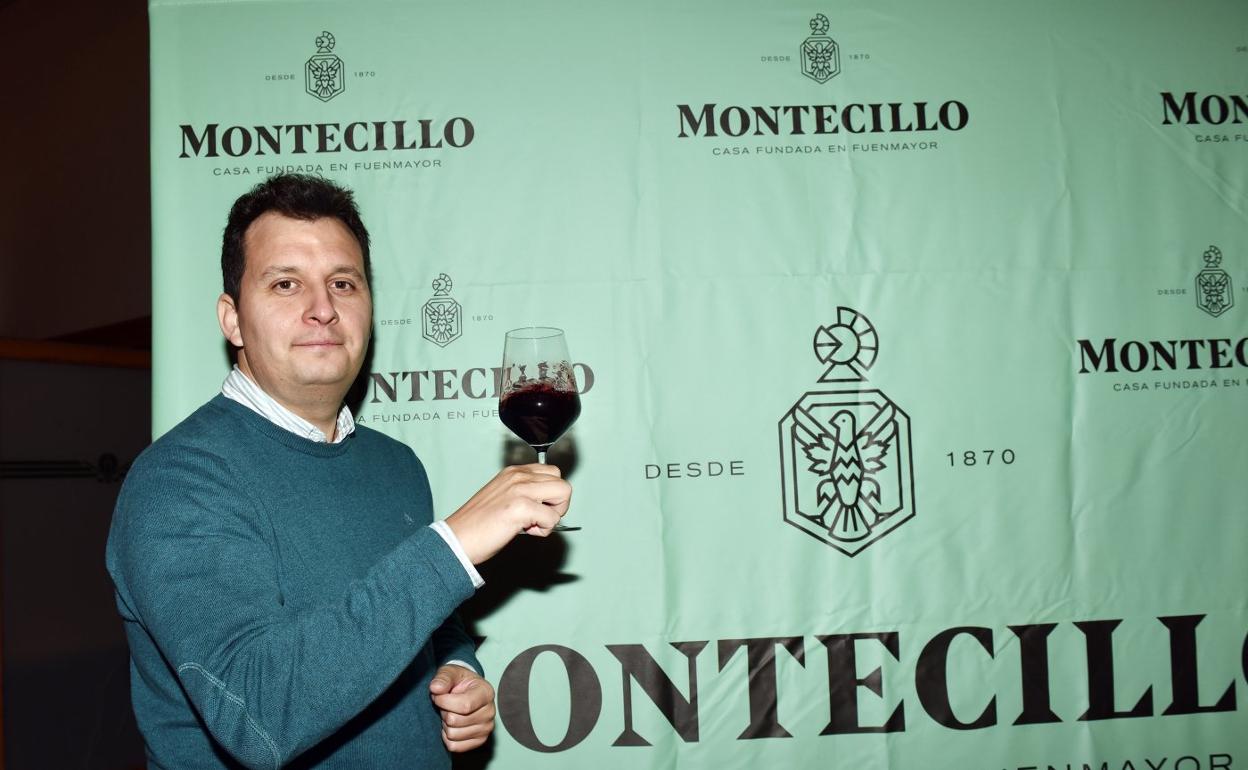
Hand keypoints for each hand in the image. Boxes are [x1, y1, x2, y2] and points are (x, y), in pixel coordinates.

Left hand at [429, 664, 495, 752]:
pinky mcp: (479, 741)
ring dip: (445, 724)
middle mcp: (490, 712)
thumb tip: (436, 688)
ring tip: (450, 713)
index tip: (437, 695)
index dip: (444, 702)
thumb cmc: (458, 681)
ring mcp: (486, 728)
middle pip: (455, 721)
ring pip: (453, 735)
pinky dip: (447, 737)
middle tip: (446, 704)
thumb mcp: (450, 672)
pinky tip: (452, 725)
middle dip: (444, 711)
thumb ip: (443, 678)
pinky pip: (454, 746)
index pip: (464, 705)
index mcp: (486, 693)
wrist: (466, 691)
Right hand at [444, 464, 571, 562]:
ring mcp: (520, 489)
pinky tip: (525, 532)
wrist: (456, 539)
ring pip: (564, 494)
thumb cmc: (477, 525)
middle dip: (557, 505)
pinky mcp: (521, 507)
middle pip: (562, 482)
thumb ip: (524, 493)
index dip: (551, 495)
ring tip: (532, 525)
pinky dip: (544, 530)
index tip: (536, 509)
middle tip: (538, 519)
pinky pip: (553, 518)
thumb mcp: (503, 497)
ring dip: (553, 515)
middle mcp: (518, 476)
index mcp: (513, 472)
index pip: (553, 473)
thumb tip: (548, 503)